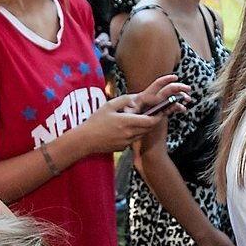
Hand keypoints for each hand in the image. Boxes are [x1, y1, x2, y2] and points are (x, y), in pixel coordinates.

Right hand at [74, 74, 190, 155]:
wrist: (85, 140)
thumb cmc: (95, 122)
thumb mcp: (109, 106)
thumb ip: (124, 100)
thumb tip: (135, 98)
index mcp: (127, 122)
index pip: (150, 121)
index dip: (158, 116)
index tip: (160, 111)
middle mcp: (129, 134)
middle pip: (148, 128)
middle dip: (153, 121)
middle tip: (154, 113)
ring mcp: (126, 142)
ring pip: (142, 134)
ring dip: (144, 127)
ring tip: (141, 119)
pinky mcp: (123, 148)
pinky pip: (133, 139)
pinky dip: (135, 133)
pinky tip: (127, 128)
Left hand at [129, 73, 191, 116]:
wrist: (127, 126)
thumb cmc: (126, 117)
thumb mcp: (128, 113)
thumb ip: (133, 112)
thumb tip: (135, 110)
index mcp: (145, 96)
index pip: (157, 84)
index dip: (166, 80)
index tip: (175, 77)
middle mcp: (153, 99)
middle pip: (168, 90)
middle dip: (179, 88)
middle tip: (188, 89)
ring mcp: (157, 105)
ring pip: (171, 98)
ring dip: (181, 98)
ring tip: (187, 100)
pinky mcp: (160, 111)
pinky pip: (170, 107)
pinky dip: (177, 107)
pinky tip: (182, 109)